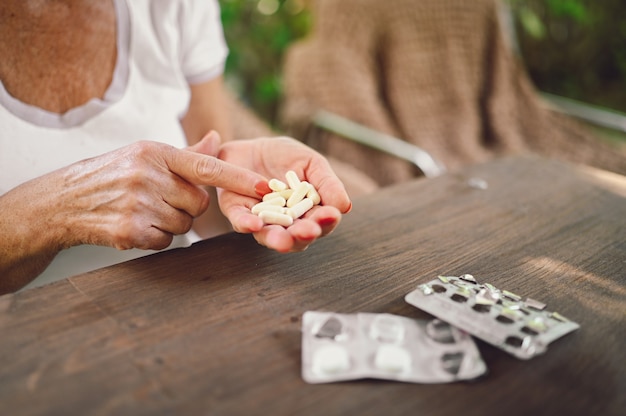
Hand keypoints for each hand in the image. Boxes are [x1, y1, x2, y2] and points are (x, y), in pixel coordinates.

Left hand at [215, 136, 352, 251]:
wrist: (252, 144)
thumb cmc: (287, 157)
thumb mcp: (312, 164)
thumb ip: (328, 184)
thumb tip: (345, 207)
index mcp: (308, 213)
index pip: (321, 222)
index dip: (326, 221)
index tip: (330, 215)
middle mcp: (286, 224)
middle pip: (297, 237)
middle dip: (302, 235)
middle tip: (306, 231)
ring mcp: (261, 221)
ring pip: (269, 235)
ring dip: (277, 239)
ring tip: (282, 240)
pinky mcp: (237, 211)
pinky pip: (241, 221)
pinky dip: (246, 224)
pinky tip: (254, 225)